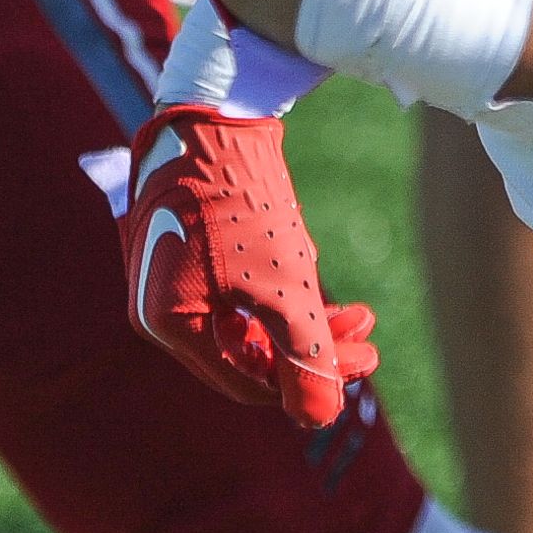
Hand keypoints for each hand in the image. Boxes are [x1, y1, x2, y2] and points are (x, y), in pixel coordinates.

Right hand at [121, 103, 379, 427]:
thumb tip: (321, 419)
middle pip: (251, 349)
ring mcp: (174, 272)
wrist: (216, 112)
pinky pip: (242, 285)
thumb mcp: (282, 285)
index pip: (245, 380)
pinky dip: (282, 287)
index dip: (307, 382)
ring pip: (251, 315)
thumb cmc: (243, 202)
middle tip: (371, 340)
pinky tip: (317, 275)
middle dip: (315, 347)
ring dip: (306, 317)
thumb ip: (302, 354)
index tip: (362, 364)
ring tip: (362, 312)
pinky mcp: (193, 244)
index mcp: (168, 325)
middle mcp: (161, 305)